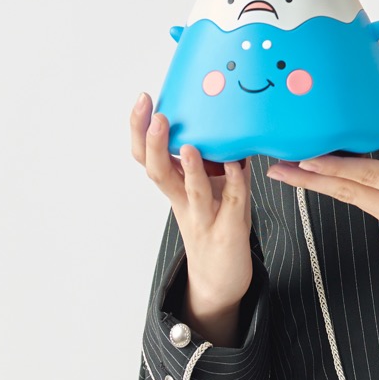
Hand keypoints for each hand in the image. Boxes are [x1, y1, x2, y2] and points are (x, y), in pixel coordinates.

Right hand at [129, 92, 252, 319]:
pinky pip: (230, 203)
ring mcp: (204, 217)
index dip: (140, 130)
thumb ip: (215, 159)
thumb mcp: (209, 189)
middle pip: (158, 171)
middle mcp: (183, 202)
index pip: (148, 156)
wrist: (220, 279)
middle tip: (157, 118)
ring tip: (188, 146)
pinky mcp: (227, 231)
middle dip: (153, 143)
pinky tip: (238, 164)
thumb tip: (225, 121)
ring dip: (190, 168)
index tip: (144, 100)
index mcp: (175, 188)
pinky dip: (234, 181)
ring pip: (192, 191)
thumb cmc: (214, 227)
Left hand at [266, 87, 378, 273]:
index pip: (370, 176)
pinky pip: (367, 209)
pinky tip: (329, 183)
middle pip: (349, 193)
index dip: (335, 167)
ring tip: (294, 174)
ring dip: (321, 187)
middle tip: (279, 169)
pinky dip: (346, 194)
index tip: (306, 157)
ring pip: (353, 202)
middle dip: (310, 181)